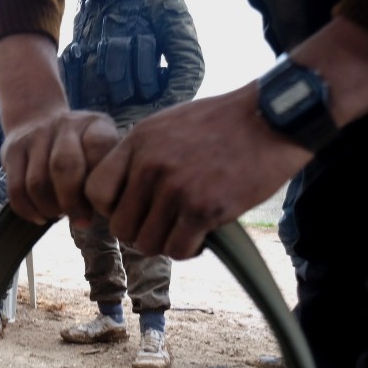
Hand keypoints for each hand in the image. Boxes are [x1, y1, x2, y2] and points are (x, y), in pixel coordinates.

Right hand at [0, 34, 118, 227]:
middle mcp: (64, 124)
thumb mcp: (102, 149)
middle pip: (64, 167)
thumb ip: (108, 173)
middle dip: (73, 203)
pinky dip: (28, 210)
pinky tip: (41, 217)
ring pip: (37, 183)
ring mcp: (35, 135)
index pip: (98, 148)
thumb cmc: (81, 148)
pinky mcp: (12, 150)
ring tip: (60, 215)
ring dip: (50, 208)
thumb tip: (110, 212)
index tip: (103, 208)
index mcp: (94, 124)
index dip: (100, 183)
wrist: (38, 120)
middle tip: (81, 222)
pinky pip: (16, 190)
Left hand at [85, 84, 312, 258]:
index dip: (109, 209)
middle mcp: (150, 166)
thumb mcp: (168, 125)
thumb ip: (141, 155)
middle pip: (120, 227)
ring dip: (165, 243)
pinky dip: (188, 249)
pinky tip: (202, 235)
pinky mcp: (204, 208)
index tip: (131, 209)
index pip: (95, 191)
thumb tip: (123, 191)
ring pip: (147, 243)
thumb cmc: (223, 122)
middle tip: (162, 227)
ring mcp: (176, 188)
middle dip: (139, 234)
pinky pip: (177, 249)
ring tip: (184, 231)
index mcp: (137, 142)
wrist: (272, 118)